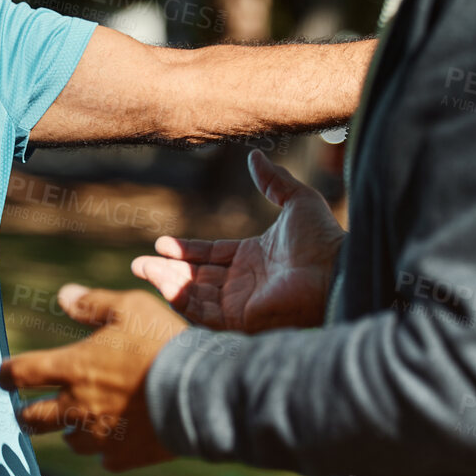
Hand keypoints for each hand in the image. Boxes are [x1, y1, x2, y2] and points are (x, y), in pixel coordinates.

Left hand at [0, 285, 186, 472]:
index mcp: (73, 368)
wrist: (200, 391)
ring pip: (69, 442)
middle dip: (24, 414)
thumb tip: (63, 294)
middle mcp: (78, 407)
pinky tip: (116, 439)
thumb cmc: (162, 343)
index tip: (2, 376)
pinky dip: (105, 449)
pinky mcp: (123, 457)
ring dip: (70, 431)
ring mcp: (99, 436)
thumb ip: (93, 303)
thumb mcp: (130, 307)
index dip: (5, 374)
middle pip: (31, 419)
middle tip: (25, 411)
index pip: (20, 374)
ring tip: (78, 423)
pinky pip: (103, 458)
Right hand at [132, 149, 344, 333]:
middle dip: (167, 271)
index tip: (161, 243)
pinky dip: (180, 300)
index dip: (186, 250)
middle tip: (139, 264)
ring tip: (142, 269)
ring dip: (167, 283)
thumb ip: (274, 181)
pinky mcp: (240, 320)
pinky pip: (202, 313)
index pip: (212, 256)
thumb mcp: (297, 200)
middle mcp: (246, 284)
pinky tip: (162, 283)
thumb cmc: (323, 239)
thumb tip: (255, 155)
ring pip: (194, 295)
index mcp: (255, 258)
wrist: (336, 271)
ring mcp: (241, 304)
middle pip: (197, 278)